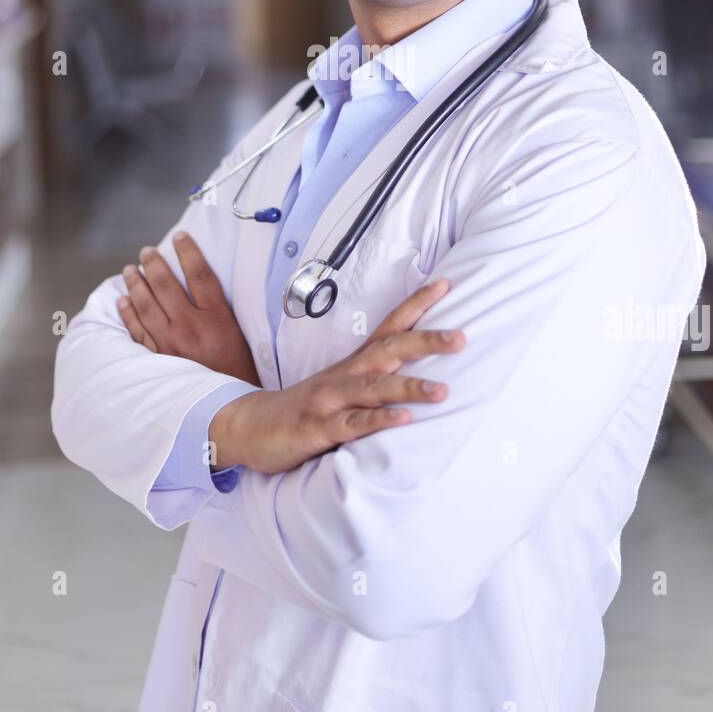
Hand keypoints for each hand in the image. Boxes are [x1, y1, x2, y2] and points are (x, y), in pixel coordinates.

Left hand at [117, 230, 260, 386]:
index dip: (188, 251)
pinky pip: (137, 331)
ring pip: (146, 305)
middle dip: (153, 263)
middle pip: (166, 285)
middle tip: (146, 251)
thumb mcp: (239, 334)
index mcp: (217, 319)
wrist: (229, 408)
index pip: (199, 274)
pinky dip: (128, 314)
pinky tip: (122, 302)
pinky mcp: (158, 359)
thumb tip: (202, 282)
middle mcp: (191, 328)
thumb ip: (220, 309)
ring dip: (135, 284)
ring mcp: (171, 344)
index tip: (179, 236)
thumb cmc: (239, 370)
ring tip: (129, 270)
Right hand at [208, 277, 464, 474]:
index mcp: (354, 363)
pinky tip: (402, 420)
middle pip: (389, 350)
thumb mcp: (343, 386)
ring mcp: (330, 400)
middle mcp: (345, 374)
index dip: (416, 304)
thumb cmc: (307, 408)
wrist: (250, 426)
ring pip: (374, 388)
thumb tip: (421, 365)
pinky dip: (377, 421)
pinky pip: (352, 425)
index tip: (446, 283)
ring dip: (408, 387)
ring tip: (442, 390)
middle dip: (425, 342)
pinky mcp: (318, 428)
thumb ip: (375, 378)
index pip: (390, 326)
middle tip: (461, 337)